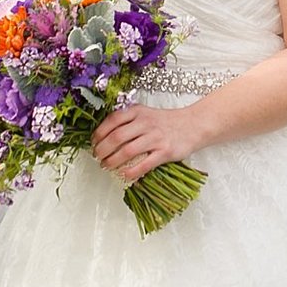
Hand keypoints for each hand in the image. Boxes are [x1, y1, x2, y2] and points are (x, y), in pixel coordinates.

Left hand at [91, 101, 210, 183]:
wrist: (193, 125)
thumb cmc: (166, 122)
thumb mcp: (145, 114)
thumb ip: (128, 121)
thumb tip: (104, 137)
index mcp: (138, 112)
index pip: (112, 121)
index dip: (99, 133)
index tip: (93, 143)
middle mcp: (145, 123)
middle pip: (116, 137)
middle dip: (102, 150)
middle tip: (97, 157)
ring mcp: (155, 138)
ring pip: (127, 151)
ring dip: (113, 161)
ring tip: (106, 166)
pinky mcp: (164, 152)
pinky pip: (144, 164)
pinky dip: (131, 171)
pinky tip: (124, 175)